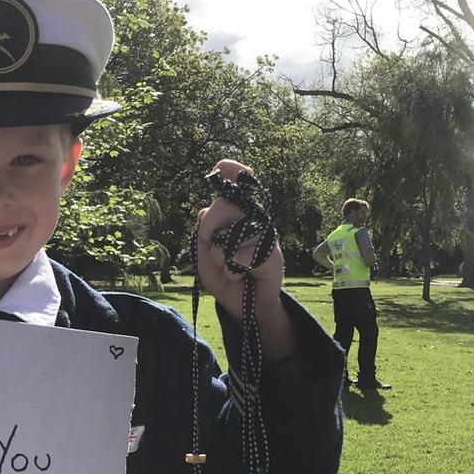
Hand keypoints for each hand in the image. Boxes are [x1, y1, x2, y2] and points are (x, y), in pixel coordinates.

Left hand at [195, 160, 282, 321]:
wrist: (246, 307)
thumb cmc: (226, 277)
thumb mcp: (204, 256)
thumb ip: (201, 234)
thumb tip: (202, 210)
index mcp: (234, 215)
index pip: (235, 183)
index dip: (231, 170)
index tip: (224, 166)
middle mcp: (251, 218)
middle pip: (224, 204)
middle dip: (209, 229)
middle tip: (214, 250)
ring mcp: (264, 233)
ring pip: (230, 233)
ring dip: (220, 258)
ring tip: (231, 268)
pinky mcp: (272, 252)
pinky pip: (241, 255)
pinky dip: (233, 270)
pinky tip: (241, 274)